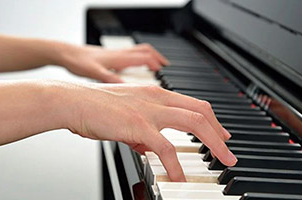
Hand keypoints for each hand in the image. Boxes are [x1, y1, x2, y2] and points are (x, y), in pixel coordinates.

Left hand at [59, 43, 168, 82]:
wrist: (66, 54)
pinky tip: (134, 68)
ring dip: (149, 57)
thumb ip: (112, 80)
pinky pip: (130, 54)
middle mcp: (120, 53)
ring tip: (155, 66)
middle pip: (146, 51)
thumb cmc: (79, 62)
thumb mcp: (95, 73)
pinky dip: (138, 59)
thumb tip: (128, 89)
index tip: (165, 72)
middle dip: (158, 58)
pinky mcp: (111, 55)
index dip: (157, 64)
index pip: (145, 57)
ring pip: (138, 51)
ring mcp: (116, 53)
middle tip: (165, 67)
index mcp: (120, 58)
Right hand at [63, 83, 236, 181]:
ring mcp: (149, 110)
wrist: (73, 101)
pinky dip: (176, 164)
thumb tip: (150, 147)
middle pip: (201, 111)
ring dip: (213, 143)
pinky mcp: (138, 125)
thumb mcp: (126, 115)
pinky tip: (179, 178)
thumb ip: (142, 131)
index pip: (192, 104)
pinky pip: (165, 147)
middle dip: (220, 131)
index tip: (219, 132)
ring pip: (193, 123)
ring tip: (223, 160)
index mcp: (155, 93)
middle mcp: (157, 98)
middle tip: (228, 148)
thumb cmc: (96, 107)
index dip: (211, 118)